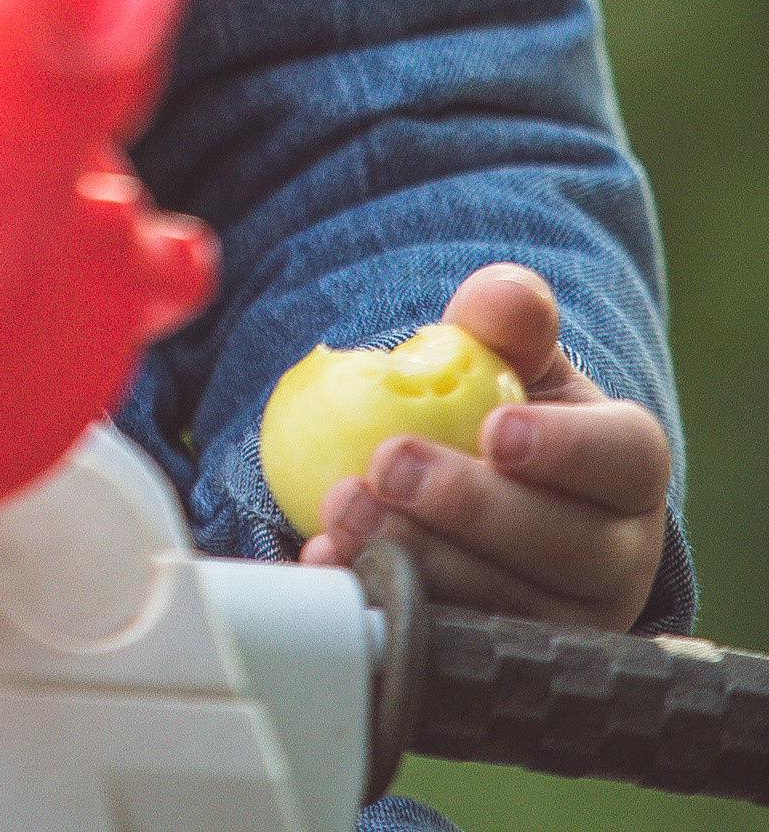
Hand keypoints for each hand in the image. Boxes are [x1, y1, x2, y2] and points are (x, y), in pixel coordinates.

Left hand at [295, 264, 670, 627]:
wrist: (476, 480)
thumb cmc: (504, 406)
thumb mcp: (510, 356)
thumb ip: (508, 320)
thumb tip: (505, 297)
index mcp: (627, 472)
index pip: (622, 462)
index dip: (567, 450)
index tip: (495, 430)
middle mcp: (615, 558)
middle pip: (561, 547)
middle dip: (469, 509)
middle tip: (388, 465)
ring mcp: (562, 623)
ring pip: (504, 607)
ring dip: (418, 559)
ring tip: (343, 509)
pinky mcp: (499, 659)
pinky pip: (445, 640)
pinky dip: (381, 598)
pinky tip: (328, 557)